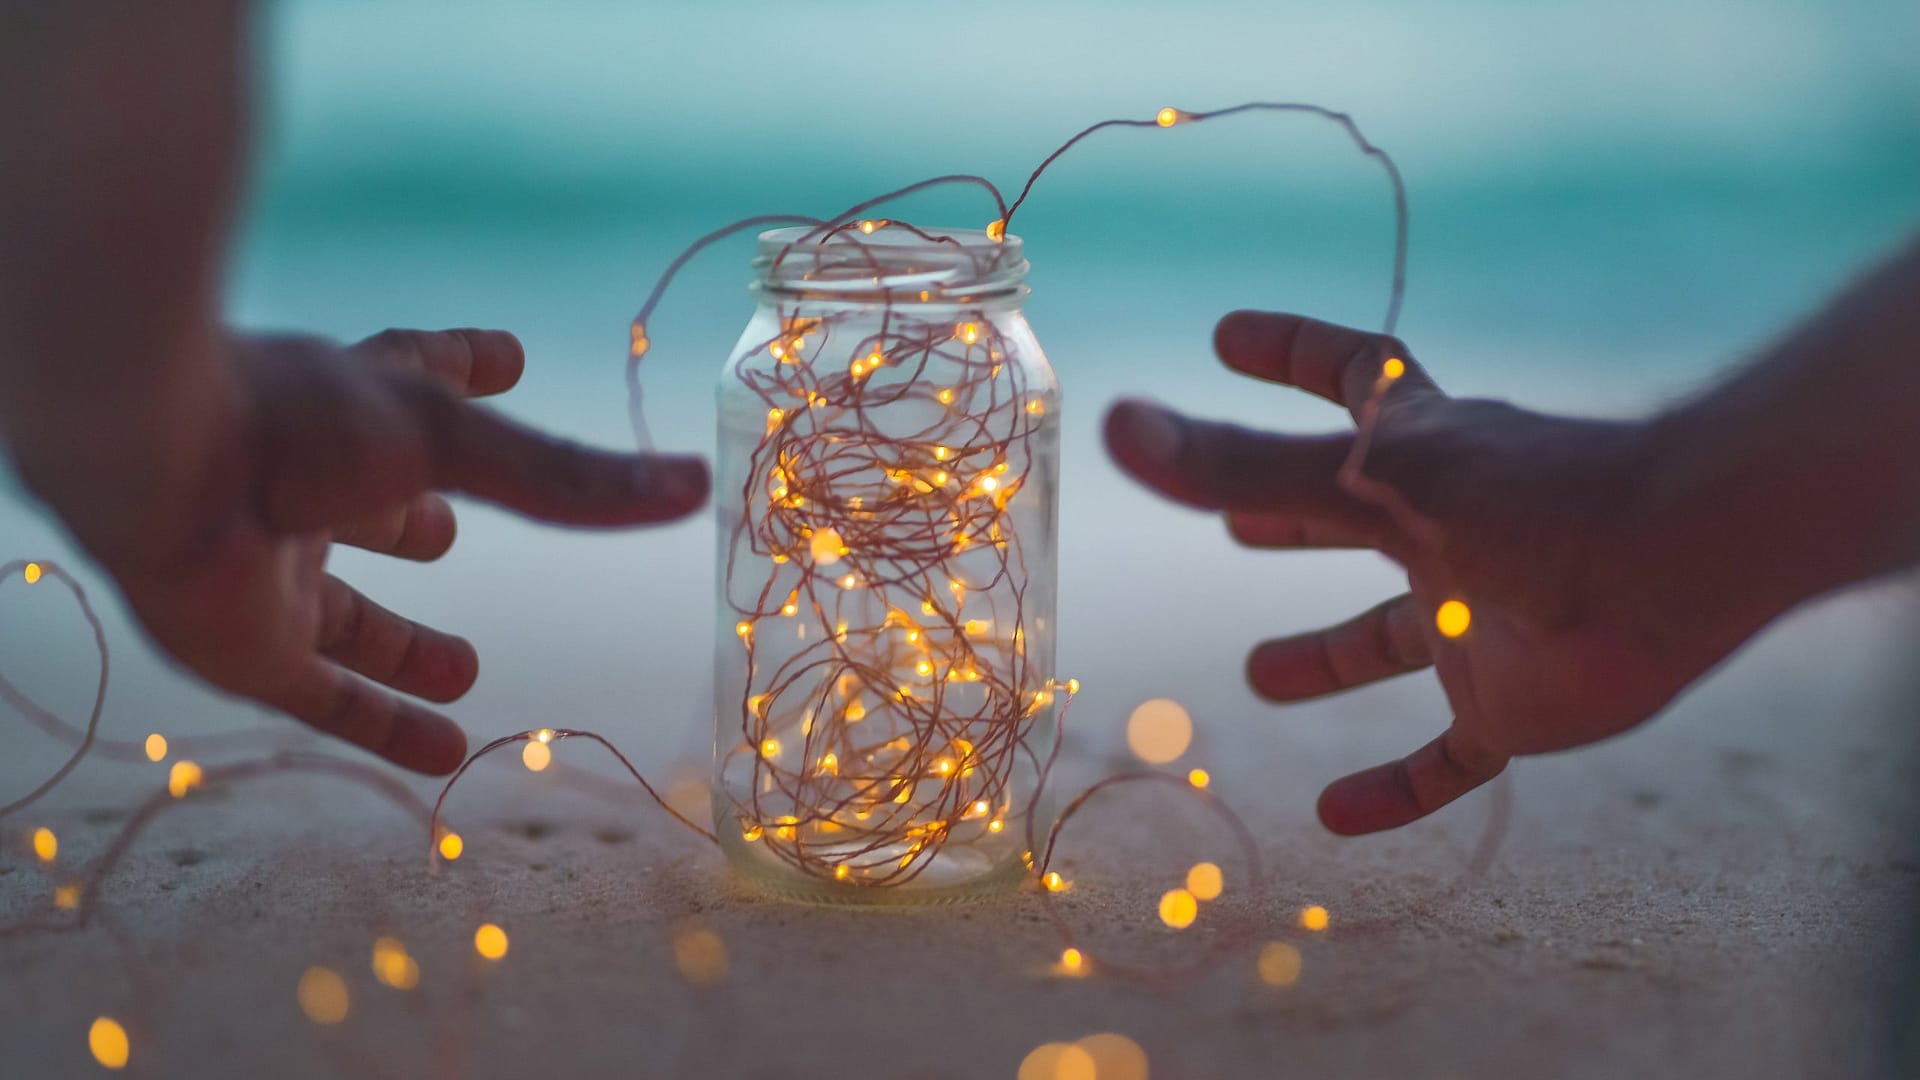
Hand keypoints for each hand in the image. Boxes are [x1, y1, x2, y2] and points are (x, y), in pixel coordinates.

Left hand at [22, 328, 707, 774]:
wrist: (149, 466)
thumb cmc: (302, 422)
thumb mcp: (455, 443)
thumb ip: (568, 480)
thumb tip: (693, 487)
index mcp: (362, 405)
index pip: (428, 375)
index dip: (468, 364)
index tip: (506, 355)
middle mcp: (316, 482)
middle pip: (370, 507)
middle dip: (408, 522)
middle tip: (444, 535)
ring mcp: (278, 567)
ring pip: (344, 616)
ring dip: (399, 644)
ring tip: (463, 668)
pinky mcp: (250, 646)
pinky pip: (325, 696)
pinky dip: (382, 725)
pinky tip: (443, 754)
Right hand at [1105, 312, 1766, 834]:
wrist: (1676, 571)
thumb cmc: (1526, 500)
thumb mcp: (1368, 481)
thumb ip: (1244, 466)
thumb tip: (1119, 427)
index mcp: (1421, 452)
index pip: (1350, 382)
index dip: (1292, 352)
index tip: (1230, 337)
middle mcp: (1445, 527)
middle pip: (1355, 517)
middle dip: (1294, 518)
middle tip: (1232, 525)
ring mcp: (1478, 615)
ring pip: (1392, 639)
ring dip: (1329, 659)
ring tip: (1261, 675)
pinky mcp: (1512, 701)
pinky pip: (1448, 757)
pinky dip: (1397, 787)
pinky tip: (1336, 815)